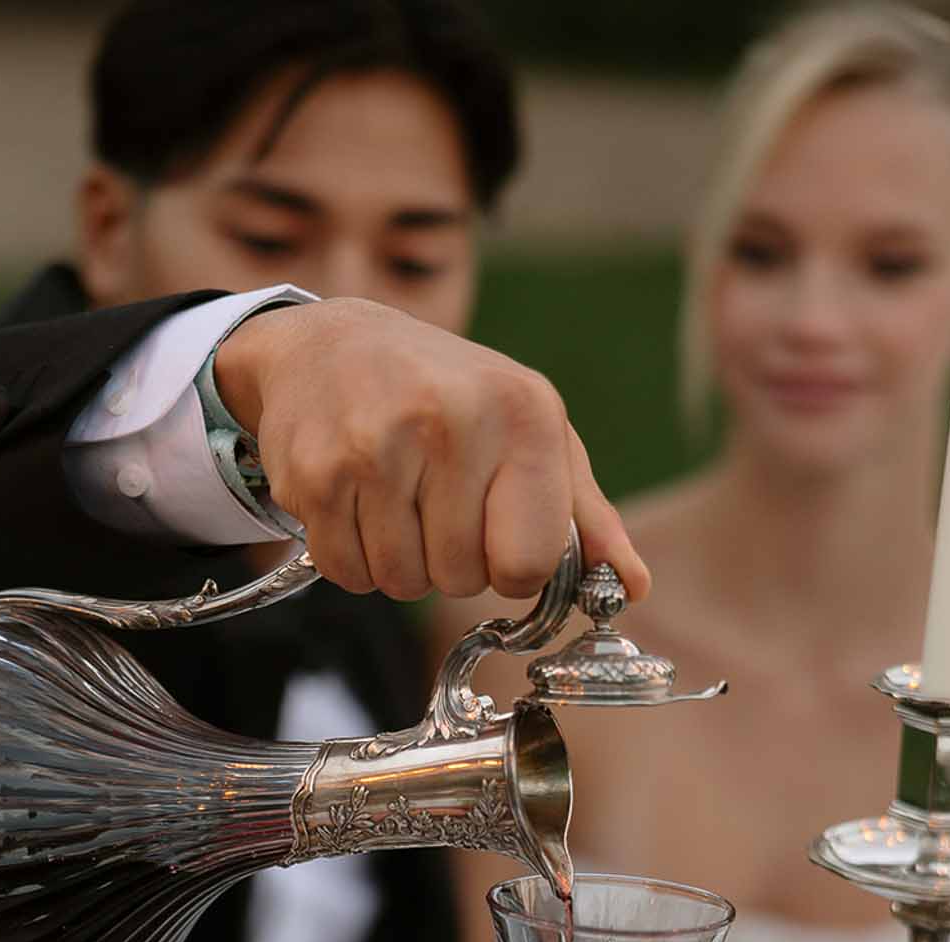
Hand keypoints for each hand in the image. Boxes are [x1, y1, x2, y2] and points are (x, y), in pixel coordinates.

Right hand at [214, 297, 647, 603]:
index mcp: (522, 413)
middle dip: (448, 560)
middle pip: (462, 579)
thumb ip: (584, 515)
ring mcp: (377, 448)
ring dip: (399, 562)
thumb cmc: (448, 396)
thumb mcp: (529, 433)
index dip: (509, 565)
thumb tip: (632, 586)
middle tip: (432, 501)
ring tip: (394, 498)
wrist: (330, 347)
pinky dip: (352, 558)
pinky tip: (355, 503)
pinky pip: (348, 574)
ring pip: (403, 583)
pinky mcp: (318, 474)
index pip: (530, 565)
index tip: (494, 529)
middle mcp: (451, 422)